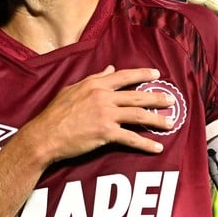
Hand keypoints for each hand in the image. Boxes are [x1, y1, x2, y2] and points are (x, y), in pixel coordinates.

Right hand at [23, 66, 175, 163]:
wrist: (45, 135)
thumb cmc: (55, 113)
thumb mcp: (72, 89)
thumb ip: (93, 78)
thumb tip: (109, 69)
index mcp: (95, 85)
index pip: (124, 76)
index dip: (142, 74)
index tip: (157, 74)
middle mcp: (103, 97)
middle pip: (137, 96)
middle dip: (157, 98)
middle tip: (171, 101)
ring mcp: (105, 115)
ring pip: (138, 115)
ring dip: (157, 120)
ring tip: (170, 123)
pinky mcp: (106, 133)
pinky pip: (131, 138)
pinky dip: (146, 144)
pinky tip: (157, 147)